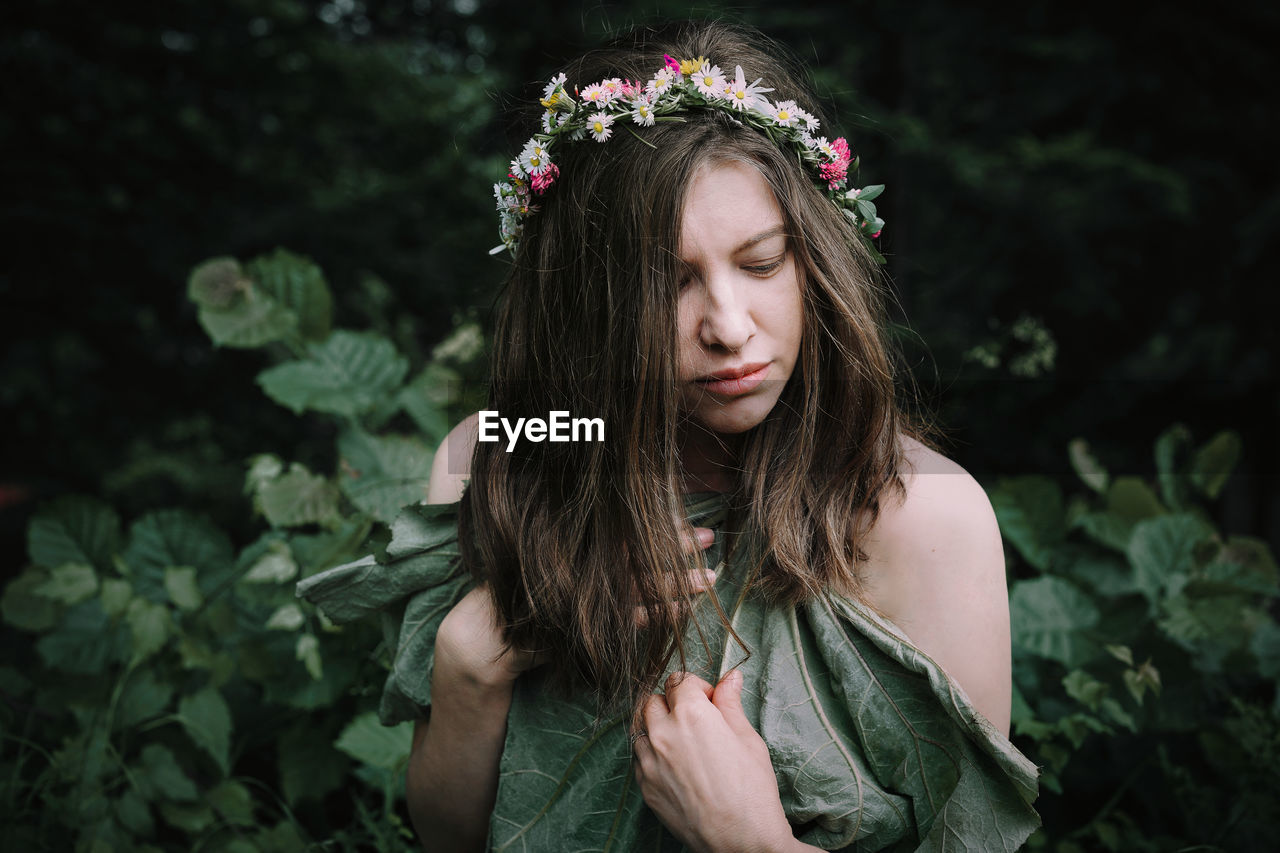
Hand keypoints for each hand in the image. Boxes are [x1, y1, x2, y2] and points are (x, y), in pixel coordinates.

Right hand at [436, 524, 716, 686]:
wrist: (484, 637)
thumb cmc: (517, 588)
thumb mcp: (545, 551)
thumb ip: (577, 530)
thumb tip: (618, 499)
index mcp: (568, 537)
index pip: (624, 525)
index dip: (661, 522)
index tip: (693, 520)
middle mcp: (574, 562)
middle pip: (637, 550)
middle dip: (678, 546)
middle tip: (710, 539)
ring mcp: (578, 594)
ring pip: (639, 585)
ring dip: (679, 583)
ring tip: (710, 579)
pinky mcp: (580, 625)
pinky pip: (629, 618)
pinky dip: (658, 613)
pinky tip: (682, 610)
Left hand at [633, 670, 800, 852]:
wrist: (742, 841)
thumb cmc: (752, 791)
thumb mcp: (748, 739)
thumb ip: (731, 703)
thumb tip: (730, 677)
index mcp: (691, 715)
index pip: (679, 680)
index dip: (697, 687)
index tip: (710, 701)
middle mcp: (663, 733)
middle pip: (653, 700)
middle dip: (672, 703)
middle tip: (695, 720)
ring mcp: (649, 762)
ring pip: (641, 728)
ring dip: (658, 728)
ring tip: (683, 744)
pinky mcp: (645, 787)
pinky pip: (639, 758)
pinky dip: (652, 754)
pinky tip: (675, 767)